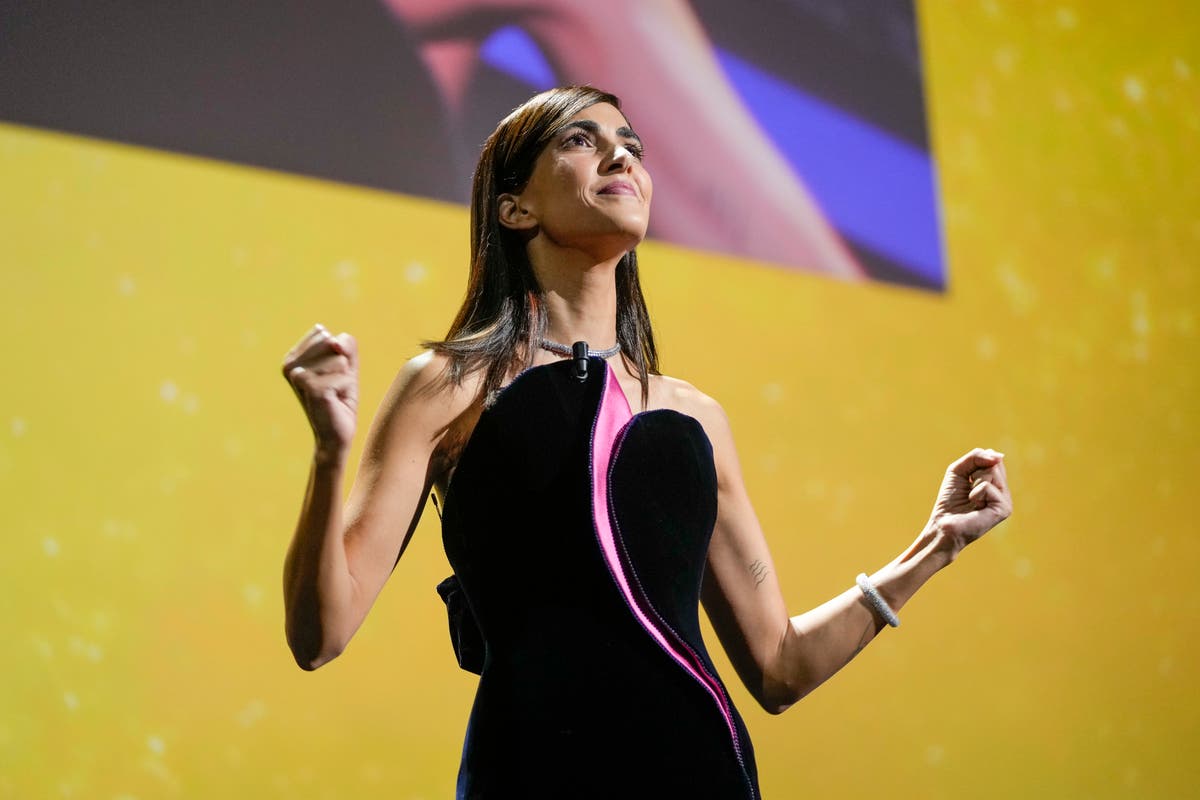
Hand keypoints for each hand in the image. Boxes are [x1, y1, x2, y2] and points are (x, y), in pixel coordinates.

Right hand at [281, 324, 358, 460]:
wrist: (336, 433)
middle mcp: (290, 364)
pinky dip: (346, 387)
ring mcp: (297, 376)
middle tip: (333, 386)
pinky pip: (343, 375)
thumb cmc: (340, 399)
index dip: (338, 355)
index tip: (330, 375)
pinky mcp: (310, 388)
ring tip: (334, 393)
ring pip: (339, 359)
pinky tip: (335, 399)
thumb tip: (334, 342)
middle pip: (332, 343)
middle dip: (341, 366)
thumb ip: (345, 344)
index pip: (325, 335)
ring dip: (344, 378)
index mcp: (292, 356)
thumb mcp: (346, 365)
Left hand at [928, 448, 1012, 556]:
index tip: (967, 479)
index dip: (976, 463)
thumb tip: (999, 456)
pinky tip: (975, 506)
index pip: (993, 458)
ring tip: (972, 499)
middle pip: (994, 463)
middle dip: (974, 472)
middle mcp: (1004, 491)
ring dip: (974, 483)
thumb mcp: (958, 470)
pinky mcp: (1004, 508)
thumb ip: (976, 457)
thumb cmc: (949, 500)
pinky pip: (988, 487)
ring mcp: (1006, 500)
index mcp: (996, 483)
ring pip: (992, 472)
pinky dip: (975, 494)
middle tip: (968, 490)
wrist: (943, 525)